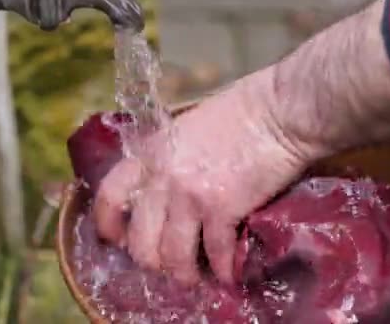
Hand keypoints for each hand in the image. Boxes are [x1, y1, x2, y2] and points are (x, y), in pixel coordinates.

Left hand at [93, 71, 309, 284]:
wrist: (279, 111)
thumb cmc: (242, 111)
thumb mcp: (189, 128)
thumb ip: (171, 159)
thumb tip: (171, 189)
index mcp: (150, 153)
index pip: (110, 196)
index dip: (110, 226)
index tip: (120, 241)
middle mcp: (162, 178)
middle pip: (140, 242)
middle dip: (154, 262)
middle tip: (169, 266)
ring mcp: (189, 196)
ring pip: (173, 257)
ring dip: (185, 275)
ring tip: (197, 279)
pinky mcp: (222, 210)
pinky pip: (215, 255)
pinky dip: (222, 271)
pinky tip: (228, 275)